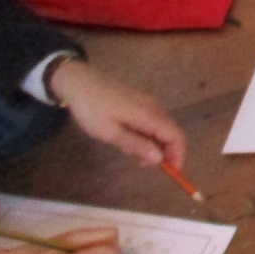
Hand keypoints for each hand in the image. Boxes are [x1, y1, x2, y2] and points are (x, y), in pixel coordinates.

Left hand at [48, 60, 185, 169]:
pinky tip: (125, 137)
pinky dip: (146, 135)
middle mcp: (153, 107)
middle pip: (170, 132)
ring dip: (152, 144)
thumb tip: (160, 158)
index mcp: (148, 115)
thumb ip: (136, 144)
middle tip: (140, 164)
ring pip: (160, 128)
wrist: (77, 80)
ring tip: (126, 150)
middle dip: (163, 152)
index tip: (172, 173)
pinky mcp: (139, 101)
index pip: (175, 136)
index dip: (178, 155)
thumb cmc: (91, 108)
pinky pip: (151, 121)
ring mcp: (147, 102)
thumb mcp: (109, 132)